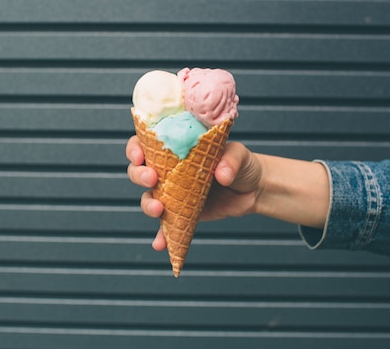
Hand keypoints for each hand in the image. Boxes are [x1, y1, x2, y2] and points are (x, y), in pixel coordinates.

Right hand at [126, 136, 262, 250]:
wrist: (253, 190)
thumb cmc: (243, 164)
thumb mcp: (239, 155)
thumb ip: (230, 160)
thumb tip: (220, 175)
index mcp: (176, 148)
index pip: (146, 143)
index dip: (135, 148)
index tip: (139, 156)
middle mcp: (169, 169)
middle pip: (139, 171)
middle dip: (138, 175)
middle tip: (152, 179)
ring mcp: (172, 193)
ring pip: (148, 198)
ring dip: (148, 205)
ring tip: (158, 210)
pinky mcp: (180, 214)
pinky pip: (165, 226)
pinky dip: (161, 236)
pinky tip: (160, 244)